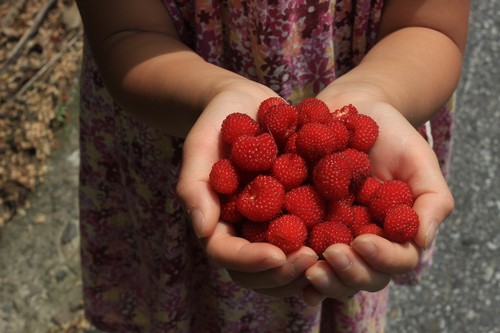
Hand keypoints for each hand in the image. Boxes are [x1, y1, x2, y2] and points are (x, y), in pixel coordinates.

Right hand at [176, 80, 317, 295]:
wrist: (250, 105)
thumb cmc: (218, 123)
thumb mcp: (200, 146)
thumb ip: (195, 186)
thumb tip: (203, 230)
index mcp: (219, 222)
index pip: (226, 254)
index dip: (249, 260)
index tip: (276, 255)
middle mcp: (246, 231)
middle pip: (259, 272)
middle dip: (284, 273)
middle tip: (311, 259)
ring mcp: (273, 225)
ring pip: (288, 265)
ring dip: (308, 269)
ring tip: (333, 254)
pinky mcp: (298, 213)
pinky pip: (312, 238)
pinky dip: (328, 245)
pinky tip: (351, 239)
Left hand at [301, 100, 454, 304]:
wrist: (352, 111)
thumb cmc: (390, 135)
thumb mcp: (419, 161)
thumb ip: (431, 199)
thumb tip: (420, 241)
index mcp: (394, 232)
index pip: (398, 260)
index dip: (383, 258)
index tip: (363, 242)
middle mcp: (364, 241)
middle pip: (363, 276)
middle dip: (348, 273)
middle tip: (331, 254)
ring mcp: (334, 236)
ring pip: (332, 274)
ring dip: (323, 277)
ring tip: (307, 265)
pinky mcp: (303, 225)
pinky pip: (299, 255)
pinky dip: (293, 267)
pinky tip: (282, 265)